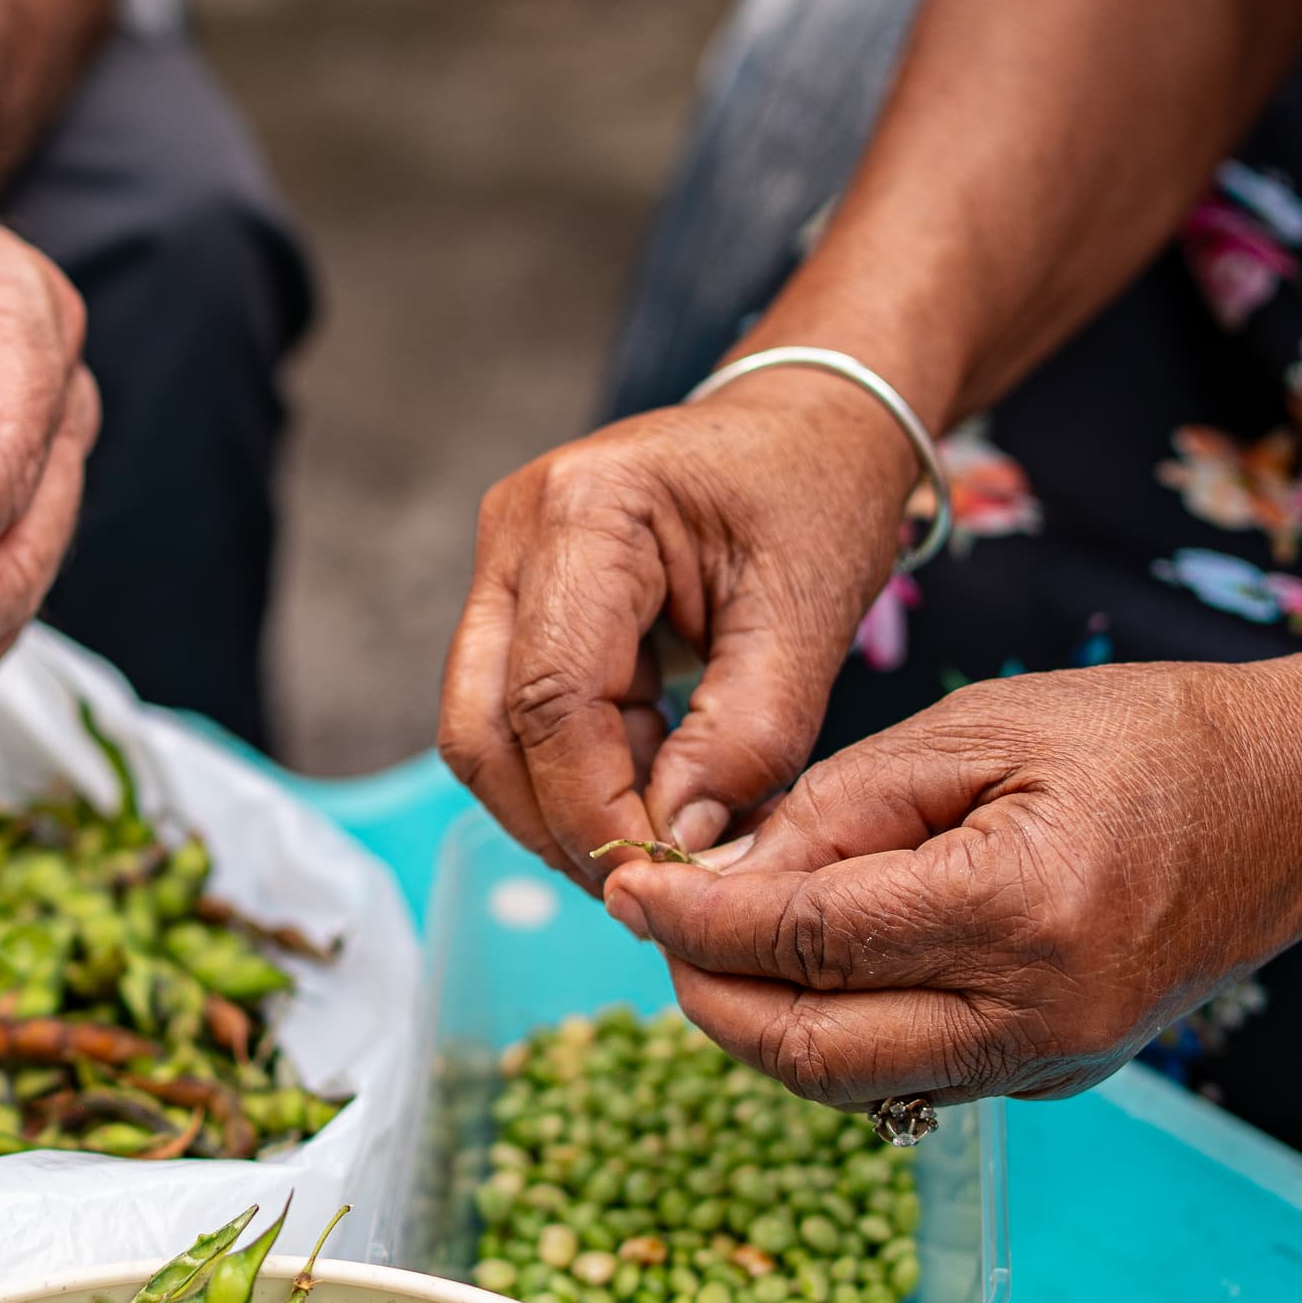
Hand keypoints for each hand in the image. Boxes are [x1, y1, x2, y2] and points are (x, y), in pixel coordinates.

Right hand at [439, 373, 915, 892]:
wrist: (811, 420)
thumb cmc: (818, 493)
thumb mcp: (808, 617)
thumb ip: (746, 738)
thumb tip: (680, 848)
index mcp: (585, 512)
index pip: (550, 700)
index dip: (594, 807)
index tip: (662, 874)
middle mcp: (515, 532)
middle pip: (483, 726)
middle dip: (558, 822)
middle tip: (646, 881)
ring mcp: (503, 564)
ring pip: (483, 731)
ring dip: (560, 803)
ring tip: (659, 833)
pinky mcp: (517, 599)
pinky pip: (514, 714)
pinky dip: (574, 770)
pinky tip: (649, 786)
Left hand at [606, 647, 1301, 1104]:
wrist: (1301, 806)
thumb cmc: (1146, 738)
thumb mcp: (975, 728)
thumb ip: (837, 810)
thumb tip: (712, 877)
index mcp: (1019, 910)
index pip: (801, 944)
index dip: (692, 924)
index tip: (625, 888)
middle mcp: (1036, 1016)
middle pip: (809, 1052)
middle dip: (707, 997)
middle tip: (655, 929)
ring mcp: (1050, 1063)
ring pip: (850, 1083)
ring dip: (762, 1026)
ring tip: (716, 943)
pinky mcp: (1055, 1076)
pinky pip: (911, 1075)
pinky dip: (837, 1032)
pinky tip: (808, 966)